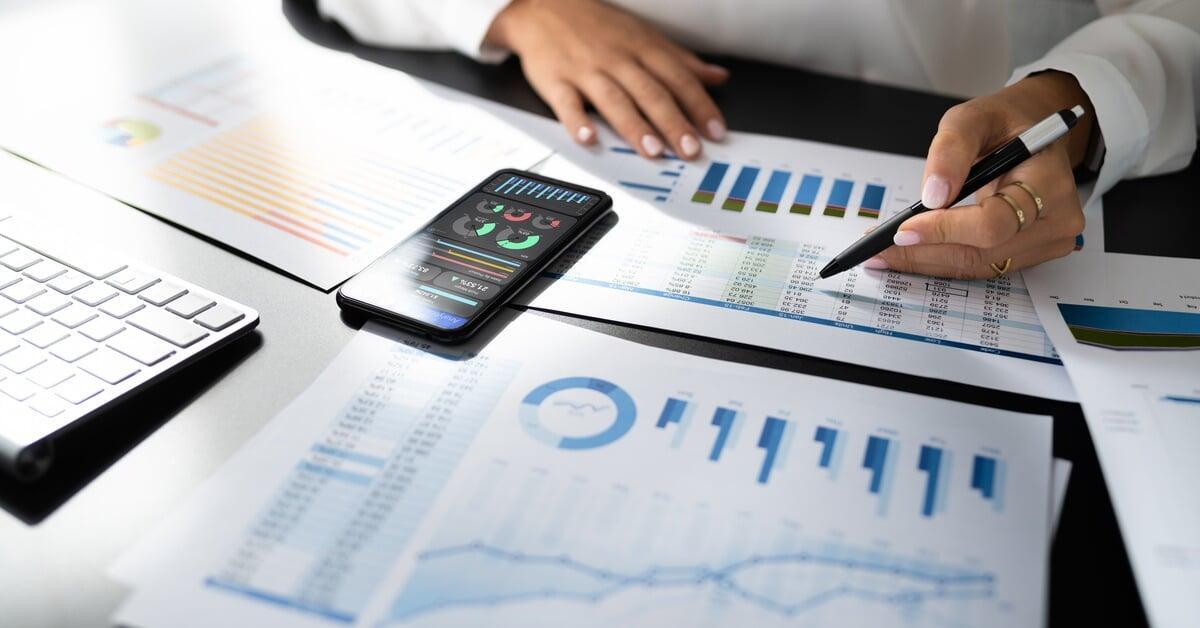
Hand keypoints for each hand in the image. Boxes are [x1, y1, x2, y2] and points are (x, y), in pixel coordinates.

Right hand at [485, 0, 728, 158]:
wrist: (543, 5)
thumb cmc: (598, 26)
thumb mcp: (645, 36)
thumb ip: (681, 61)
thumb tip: (718, 77)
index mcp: (642, 48)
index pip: (678, 79)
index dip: (699, 105)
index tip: (716, 131)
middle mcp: (617, 59)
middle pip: (650, 93)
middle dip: (673, 123)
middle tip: (690, 149)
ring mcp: (585, 70)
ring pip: (614, 99)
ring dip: (634, 125)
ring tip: (653, 150)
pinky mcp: (555, 80)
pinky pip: (566, 102)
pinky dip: (576, 120)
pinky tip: (588, 137)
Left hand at [871, 72, 1094, 278]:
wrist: (1032, 134)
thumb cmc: (1004, 123)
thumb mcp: (972, 118)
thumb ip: (951, 150)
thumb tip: (932, 196)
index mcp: (1049, 181)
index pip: (993, 222)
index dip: (945, 230)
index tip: (903, 228)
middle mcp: (1057, 218)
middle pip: (982, 253)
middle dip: (923, 252)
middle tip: (877, 250)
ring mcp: (1048, 241)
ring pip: (978, 266)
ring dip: (927, 262)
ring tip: (884, 255)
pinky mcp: (1031, 253)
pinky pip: (981, 266)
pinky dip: (942, 261)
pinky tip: (910, 254)